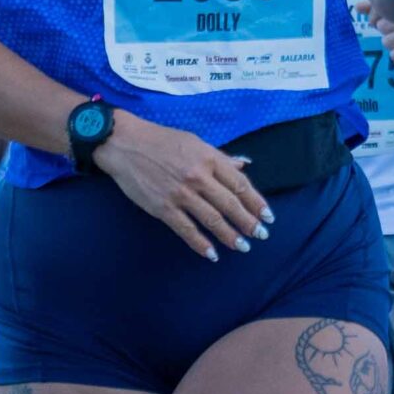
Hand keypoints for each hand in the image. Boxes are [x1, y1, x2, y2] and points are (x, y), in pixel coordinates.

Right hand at [95, 111, 269, 260]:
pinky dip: (200, 243)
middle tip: (261, 235)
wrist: (125, 144)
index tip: (267, 216)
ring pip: (212, 219)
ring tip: (243, 247)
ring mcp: (181, 194)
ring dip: (230, 235)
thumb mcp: (195, 142)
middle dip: (248, 222)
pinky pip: (186, 229)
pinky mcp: (163, 208)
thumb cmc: (161, 140)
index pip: (240, 184)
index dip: (256, 202)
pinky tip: (211, 254)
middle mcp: (198, 177)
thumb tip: (243, 164)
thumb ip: (220, 157)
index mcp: (209, 158)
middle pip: (230, 204)